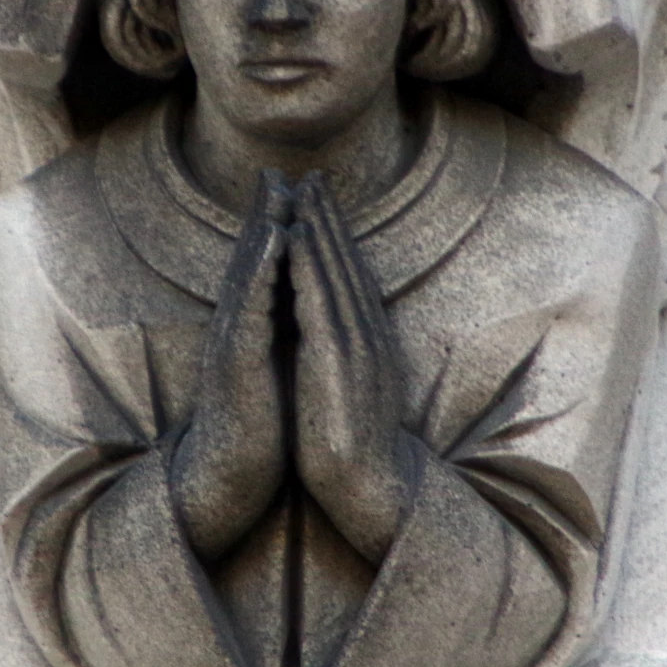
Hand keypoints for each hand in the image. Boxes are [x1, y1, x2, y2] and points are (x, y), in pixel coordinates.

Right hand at [170, 169, 292, 559]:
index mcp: (250, 332)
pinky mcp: (237, 362)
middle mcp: (236, 329)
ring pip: (248, 276)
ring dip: (262, 230)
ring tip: (277, 191)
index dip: (274, 226)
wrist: (230, 478)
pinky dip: (264, 269)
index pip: (263, 269)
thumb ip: (278, 339)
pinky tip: (275, 241)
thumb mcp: (272, 372)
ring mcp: (233, 343)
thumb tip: (296, 314)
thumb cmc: (256, 429)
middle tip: (278, 171)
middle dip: (265, 213)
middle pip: (250, 259)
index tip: (293, 188)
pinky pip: (252, 305)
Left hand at [288, 174, 415, 563]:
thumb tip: (333, 336)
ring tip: (301, 195)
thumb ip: (345, 356)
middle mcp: (367, 336)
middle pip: (345, 265)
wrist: (374, 489)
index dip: (336, 236)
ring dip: (317, 231)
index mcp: (369, 342)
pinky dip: (306, 269)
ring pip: (334, 275)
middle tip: (311, 177)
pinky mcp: (336, 364)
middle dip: (327, 219)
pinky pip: (319, 303)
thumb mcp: (351, 387)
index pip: (351, 277)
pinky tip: (292, 244)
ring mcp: (355, 348)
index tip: (320, 200)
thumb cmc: (355, 445)